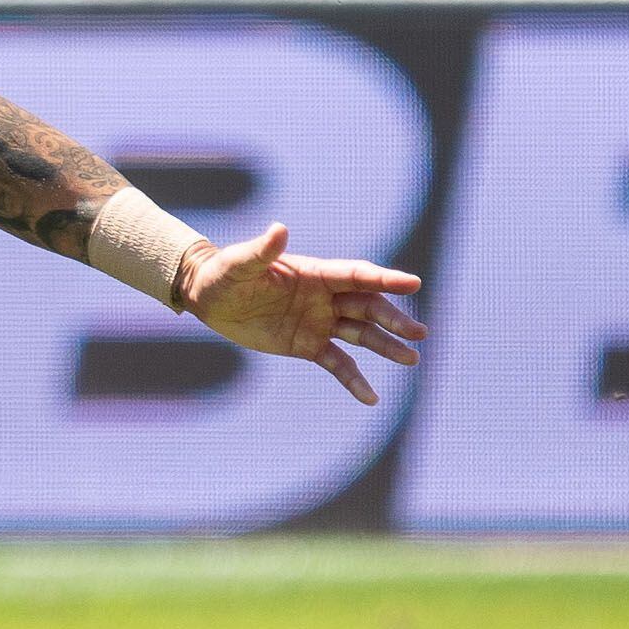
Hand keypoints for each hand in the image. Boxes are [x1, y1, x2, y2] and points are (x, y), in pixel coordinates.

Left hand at [182, 223, 425, 406]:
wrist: (209, 300)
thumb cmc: (224, 274)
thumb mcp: (240, 264)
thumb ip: (262, 251)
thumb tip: (279, 229)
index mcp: (315, 273)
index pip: (357, 276)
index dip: (385, 280)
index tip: (413, 284)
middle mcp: (325, 297)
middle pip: (368, 307)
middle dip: (393, 319)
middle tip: (419, 333)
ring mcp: (320, 322)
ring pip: (361, 334)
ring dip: (386, 346)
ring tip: (412, 359)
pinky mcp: (308, 346)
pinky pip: (338, 364)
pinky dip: (354, 381)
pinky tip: (371, 398)